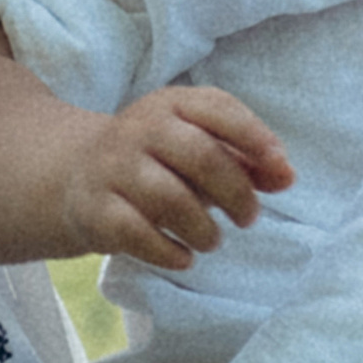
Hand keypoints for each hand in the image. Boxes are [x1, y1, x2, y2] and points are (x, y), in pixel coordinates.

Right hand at [67, 84, 292, 269]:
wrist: (74, 174)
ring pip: (170, 199)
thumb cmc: (157, 161)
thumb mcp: (198, 148)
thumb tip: (287, 176)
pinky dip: (169, 252)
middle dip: (236, 193)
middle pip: (201, 156)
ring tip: (212, 240)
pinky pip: (137, 234)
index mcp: (172, 105)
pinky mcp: (95, 209)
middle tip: (248, 218)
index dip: (254, 136)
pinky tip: (183, 257)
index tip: (279, 167)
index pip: (219, 109)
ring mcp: (113, 168)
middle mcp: (139, 130)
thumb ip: (246, 160)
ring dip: (204, 229)